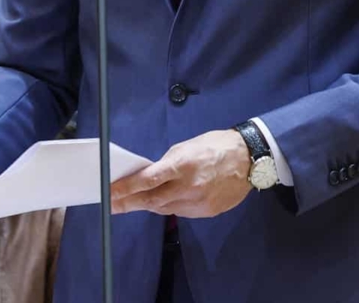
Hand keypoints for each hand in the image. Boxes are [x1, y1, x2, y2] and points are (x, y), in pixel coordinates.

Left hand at [110, 129, 251, 217]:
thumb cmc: (217, 145)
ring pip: (164, 209)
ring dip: (147, 205)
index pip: (147, 181)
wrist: (250, 159)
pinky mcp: (207, 212)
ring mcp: (198, 203)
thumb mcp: (187, 146)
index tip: (108, 193)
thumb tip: (150, 176)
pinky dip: (168, 206)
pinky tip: (162, 202)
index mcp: (182, 165)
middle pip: (151, 200)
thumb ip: (167, 163)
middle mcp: (188, 187)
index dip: (125, 189)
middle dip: (128, 203)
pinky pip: (180, 212)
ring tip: (132, 202)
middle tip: (111, 205)